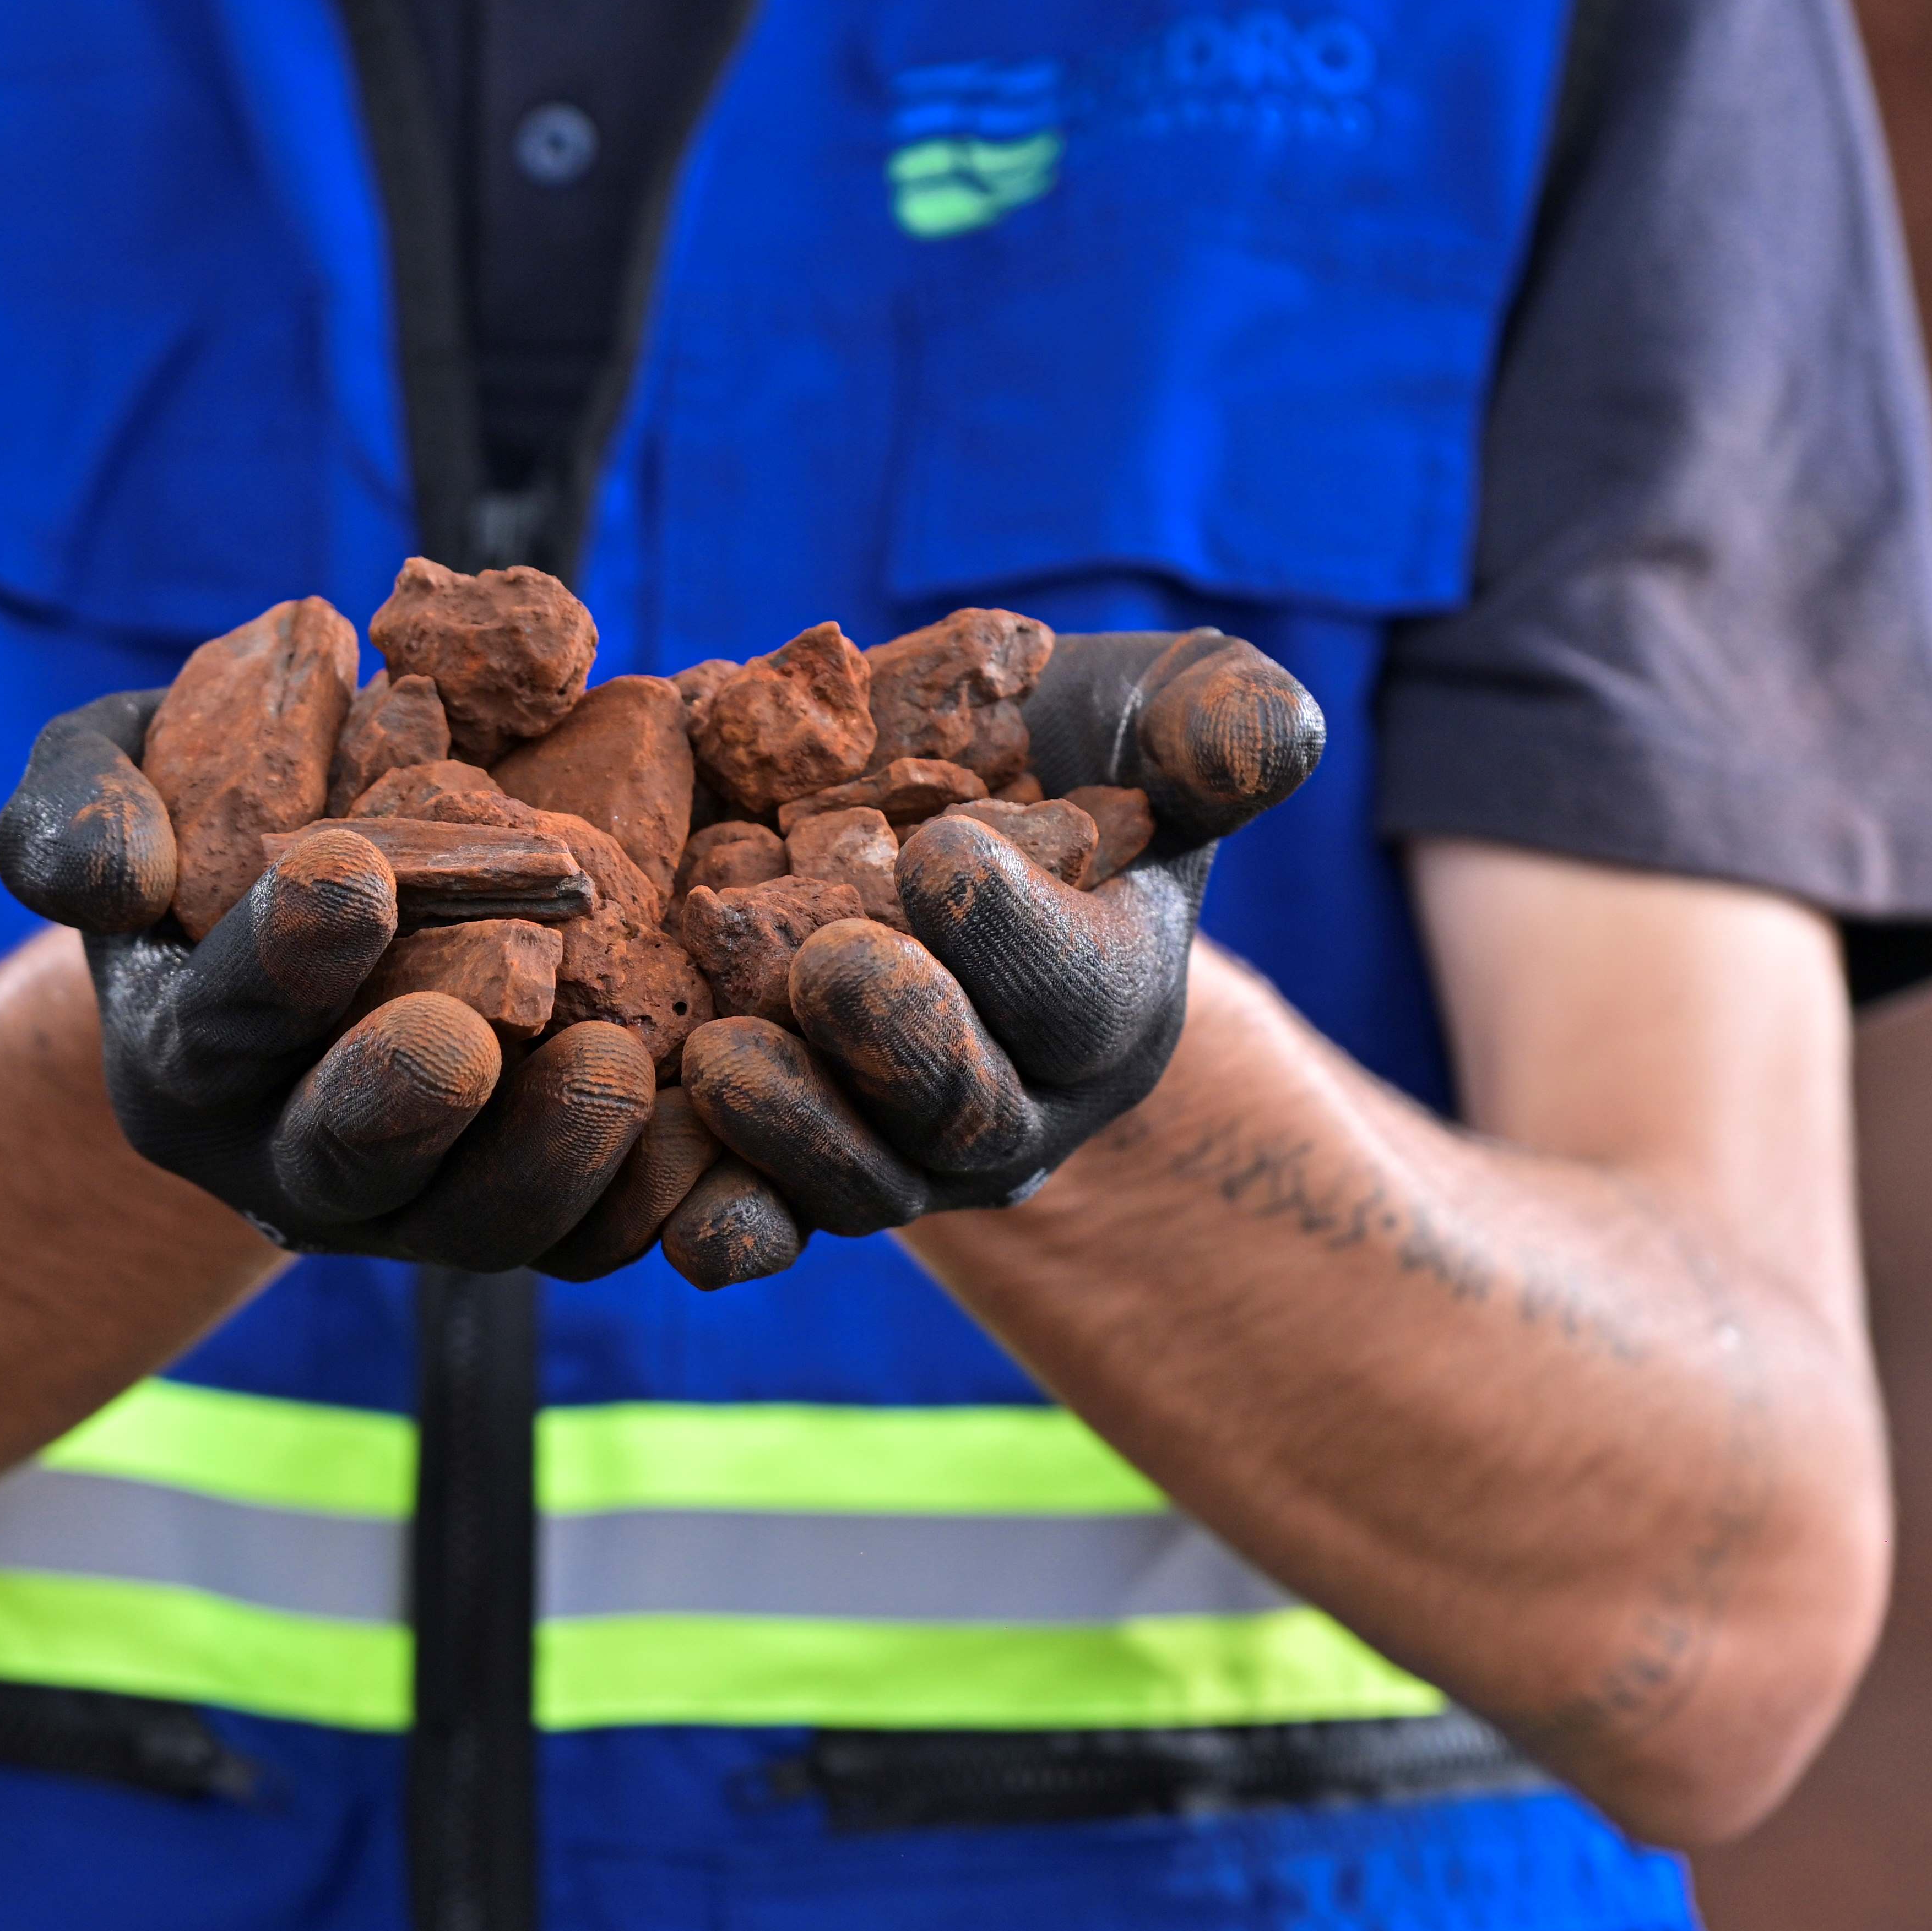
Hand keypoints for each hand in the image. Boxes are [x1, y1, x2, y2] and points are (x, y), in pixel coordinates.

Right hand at [0, 693, 659, 1268]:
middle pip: (340, 1165)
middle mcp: (284, 1154)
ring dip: (546, 1159)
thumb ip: (71, 818)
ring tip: (614, 1067)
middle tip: (464, 1035)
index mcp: (184, 1056)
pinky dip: (648, 1197)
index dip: (282, 959)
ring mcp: (409, 1201)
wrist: (314, 894)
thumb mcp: (108, 781)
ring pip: (475, 1225)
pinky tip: (705, 1124)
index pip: (219, 1025)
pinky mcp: (521, 1210)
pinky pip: (588, 1237)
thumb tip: (112, 879)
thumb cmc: (206, 813)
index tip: (348, 878)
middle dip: (398, 1102)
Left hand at [676, 630, 1325, 1232]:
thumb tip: (1259, 745)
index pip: (1078, 997)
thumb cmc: (1050, 745)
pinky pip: (762, 1223)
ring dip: (793, 1135)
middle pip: (968, 1113)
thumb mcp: (1150, 707)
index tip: (942, 854)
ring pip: (861, 1185)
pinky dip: (720, 1217)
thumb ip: (1217, 722)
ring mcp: (905, 1153)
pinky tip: (672, 1205)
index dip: (1013, 935)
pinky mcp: (794, 1169)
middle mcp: (1020, 1102)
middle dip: (900, 1044)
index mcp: (1113, 1000)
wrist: (911, 801)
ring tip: (721, 1060)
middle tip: (828, 962)